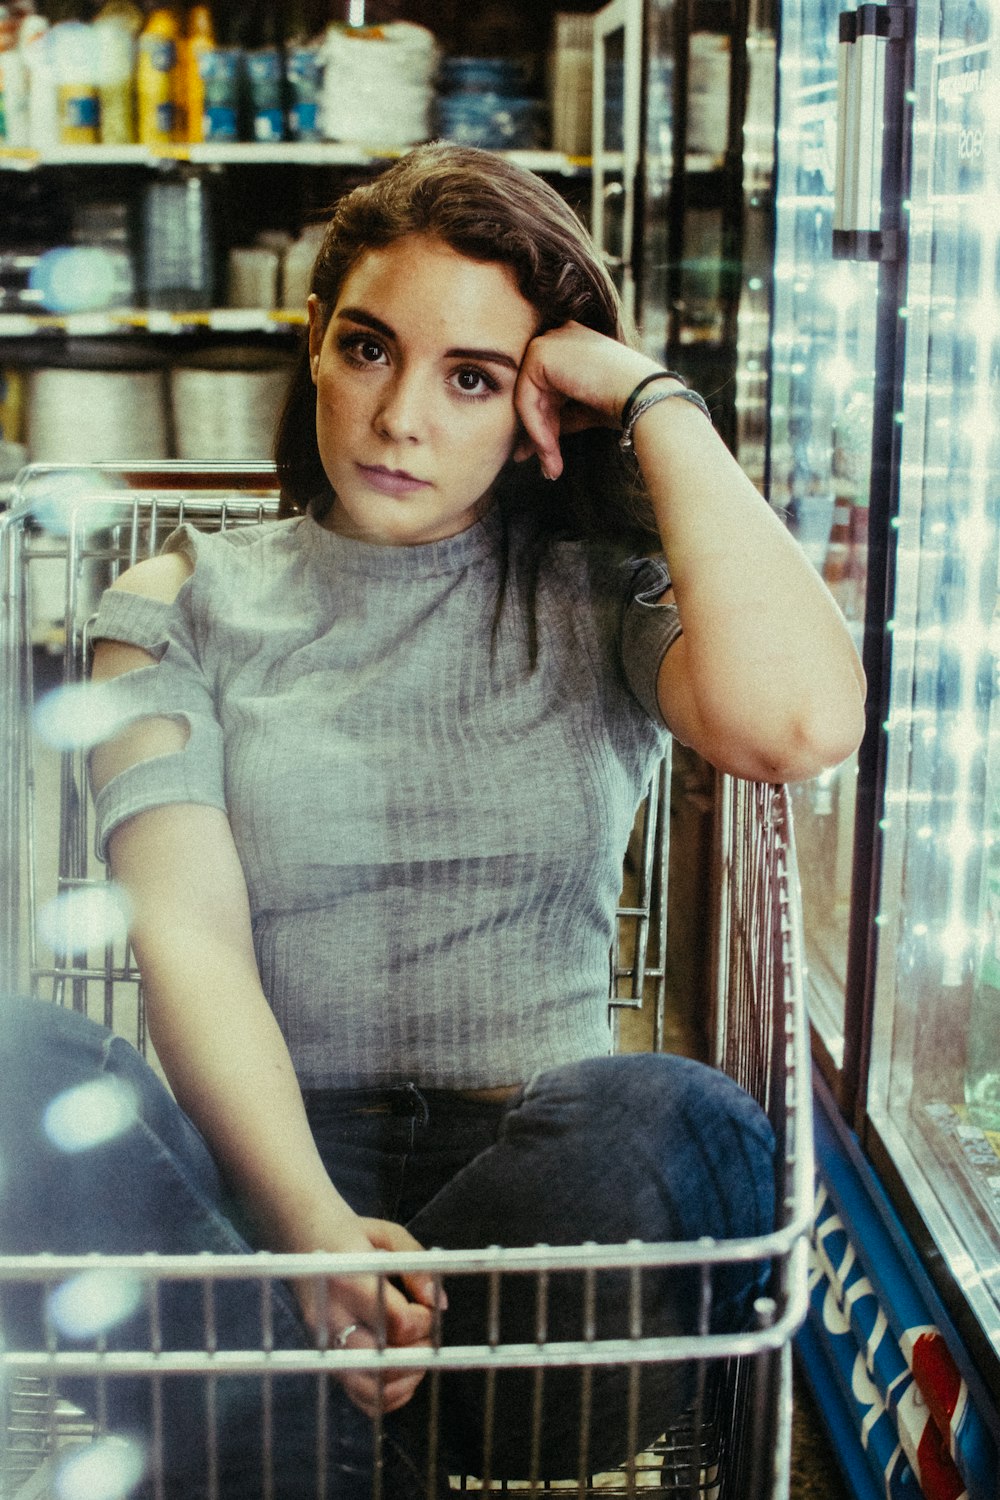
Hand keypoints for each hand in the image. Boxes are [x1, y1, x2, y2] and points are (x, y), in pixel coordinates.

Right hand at [291, 1214, 445, 1417]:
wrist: (304, 1240)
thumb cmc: (353, 1237)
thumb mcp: (389, 1235)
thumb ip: (417, 1265)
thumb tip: (439, 1303)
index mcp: (350, 1280)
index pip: (398, 1322)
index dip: (425, 1321)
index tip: (427, 1306)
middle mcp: (333, 1317)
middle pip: (384, 1361)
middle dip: (417, 1353)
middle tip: (424, 1333)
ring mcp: (325, 1343)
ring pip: (370, 1388)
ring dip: (405, 1378)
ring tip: (415, 1353)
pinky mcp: (326, 1359)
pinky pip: (360, 1399)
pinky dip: (388, 1395)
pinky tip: (400, 1372)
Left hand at [513, 322, 661, 480]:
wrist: (643, 394)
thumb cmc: (624, 402)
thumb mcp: (584, 408)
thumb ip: (559, 416)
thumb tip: (532, 442)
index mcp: (571, 343)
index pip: (547, 388)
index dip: (545, 424)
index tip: (546, 455)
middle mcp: (558, 336)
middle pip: (536, 394)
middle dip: (539, 434)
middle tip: (546, 468)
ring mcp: (548, 341)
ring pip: (529, 400)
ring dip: (540, 438)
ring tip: (552, 468)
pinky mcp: (540, 353)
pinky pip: (526, 399)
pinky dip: (536, 428)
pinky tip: (548, 449)